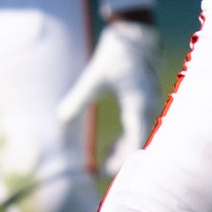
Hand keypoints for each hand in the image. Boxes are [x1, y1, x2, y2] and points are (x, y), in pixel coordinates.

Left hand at [55, 19, 161, 175]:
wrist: (136, 36)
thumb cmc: (116, 54)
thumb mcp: (94, 77)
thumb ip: (78, 99)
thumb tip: (60, 119)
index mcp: (138, 104)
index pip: (137, 140)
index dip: (126, 159)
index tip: (112, 173)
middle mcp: (149, 108)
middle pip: (140, 144)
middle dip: (124, 161)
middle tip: (104, 175)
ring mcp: (150, 107)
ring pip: (141, 138)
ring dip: (125, 152)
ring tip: (106, 166)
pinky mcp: (147, 105)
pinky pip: (141, 129)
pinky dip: (128, 141)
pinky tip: (112, 146)